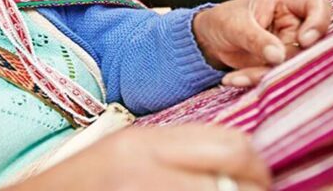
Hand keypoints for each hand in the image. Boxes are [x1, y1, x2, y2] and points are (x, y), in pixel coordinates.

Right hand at [4, 125, 269, 190]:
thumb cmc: (77, 188)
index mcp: (142, 145)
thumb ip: (174, 156)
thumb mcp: (124, 158)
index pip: (231, 146)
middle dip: (251, 189)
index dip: (255, 168)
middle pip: (234, 179)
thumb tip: (234, 167)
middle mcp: (145, 173)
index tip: (255, 181)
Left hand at [192, 0, 331, 86]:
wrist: (208, 39)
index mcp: (287, 3)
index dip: (319, 22)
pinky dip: (254, 81)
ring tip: (235, 77)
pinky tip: (232, 79)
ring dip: (264, 74)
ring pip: (292, 66)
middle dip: (287, 61)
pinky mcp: (278, 66)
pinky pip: (275, 77)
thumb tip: (278, 57)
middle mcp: (294, 25)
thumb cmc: (223, 20)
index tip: (304, 41)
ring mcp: (288, 47)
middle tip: (264, 67)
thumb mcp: (235, 25)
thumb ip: (257, 38)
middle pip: (311, 45)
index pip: (318, 6)